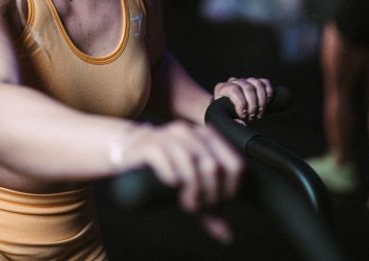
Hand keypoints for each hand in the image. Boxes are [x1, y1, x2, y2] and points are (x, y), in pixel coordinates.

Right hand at [120, 121, 243, 242]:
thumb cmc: (169, 167)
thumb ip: (209, 206)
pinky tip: (171, 185)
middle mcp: (191, 133)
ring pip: (190, 162)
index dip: (229, 190)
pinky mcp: (150, 144)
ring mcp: (169, 136)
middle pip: (213, 166)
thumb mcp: (192, 185)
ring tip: (187, 204)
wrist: (133, 150)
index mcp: (208, 137)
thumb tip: (226, 236)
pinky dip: (171, 176)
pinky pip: (165, 159)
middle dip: (209, 194)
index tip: (216, 204)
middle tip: (198, 207)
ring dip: (191, 190)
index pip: (234, 165)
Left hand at [214, 77, 272, 123]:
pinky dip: (268, 91)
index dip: (241, 102)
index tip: (244, 115)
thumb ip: (233, 122)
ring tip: (260, 113)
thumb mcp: (227, 120)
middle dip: (253, 104)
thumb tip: (243, 123)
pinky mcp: (255, 82)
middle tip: (253, 116)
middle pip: (247, 87)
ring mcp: (245, 81)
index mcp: (222, 88)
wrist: (233, 114)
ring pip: (257, 83)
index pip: (233, 89)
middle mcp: (233, 81)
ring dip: (262, 99)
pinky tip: (268, 102)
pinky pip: (264, 82)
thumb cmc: (228, 117)